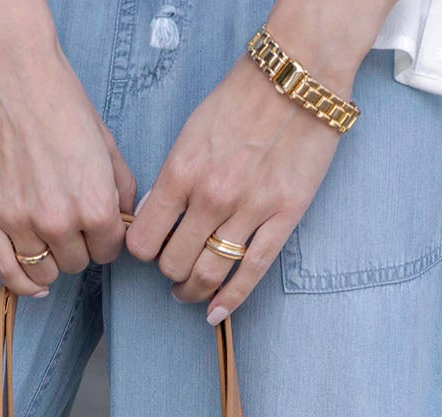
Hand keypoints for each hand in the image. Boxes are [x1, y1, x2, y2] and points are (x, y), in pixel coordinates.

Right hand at [0, 0, 135, 296]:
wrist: (9, 72)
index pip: (109, 251)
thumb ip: (121, 190)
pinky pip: (6, 271)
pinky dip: (21, 283)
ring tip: (48, 240)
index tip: (96, 228)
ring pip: (43, 272)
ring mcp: (19, 223)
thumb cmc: (60, 100)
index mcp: (95, 205)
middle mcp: (59, 221)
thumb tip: (124, 222)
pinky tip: (32, 283)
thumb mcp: (107, 144)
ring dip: (50, 261)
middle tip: (69, 223)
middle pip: (76, 264)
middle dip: (78, 247)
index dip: (105, 240)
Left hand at [128, 8, 378, 321]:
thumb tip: (153, 217)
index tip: (149, 251)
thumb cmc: (241, 100)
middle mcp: (211, 197)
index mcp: (182, 173)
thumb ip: (171, 178)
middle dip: (169, 273)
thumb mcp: (191, 132)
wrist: (299, 78)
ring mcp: (248, 211)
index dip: (142, 252)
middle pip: (173, 264)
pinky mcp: (282, 218)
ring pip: (207, 275)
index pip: (144, 239)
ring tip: (191, 292)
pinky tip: (216, 313)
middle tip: (174, 271)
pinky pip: (250, 272)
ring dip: (193, 291)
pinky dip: (230, 300)